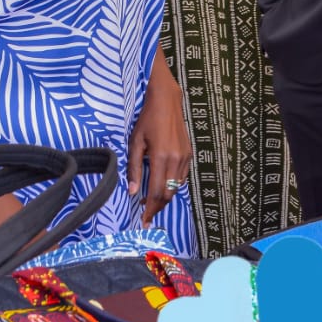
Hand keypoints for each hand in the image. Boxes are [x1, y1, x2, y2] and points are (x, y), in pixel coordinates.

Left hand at [127, 62, 192, 226]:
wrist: (166, 100)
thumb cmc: (147, 120)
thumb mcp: (135, 142)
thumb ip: (134, 168)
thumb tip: (131, 192)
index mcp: (161, 158)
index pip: (156, 192)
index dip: (149, 209)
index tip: (143, 221)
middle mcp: (176, 160)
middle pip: (168, 194)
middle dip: (157, 207)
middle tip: (145, 214)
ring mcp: (185, 157)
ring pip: (176, 187)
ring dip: (164, 197)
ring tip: (150, 200)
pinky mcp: (189, 153)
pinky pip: (182, 177)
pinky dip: (172, 185)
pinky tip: (162, 184)